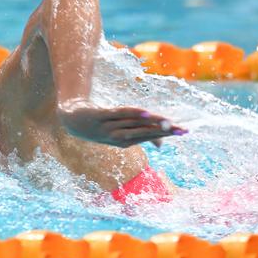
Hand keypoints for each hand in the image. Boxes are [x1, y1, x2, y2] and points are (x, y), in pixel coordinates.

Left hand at [57, 99, 186, 147]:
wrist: (72, 120)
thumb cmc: (101, 126)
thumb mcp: (120, 133)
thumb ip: (141, 136)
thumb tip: (161, 145)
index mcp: (126, 141)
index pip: (150, 136)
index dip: (167, 134)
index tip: (185, 132)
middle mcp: (118, 137)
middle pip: (144, 132)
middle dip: (164, 131)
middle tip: (182, 130)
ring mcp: (108, 127)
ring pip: (134, 124)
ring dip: (152, 123)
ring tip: (168, 121)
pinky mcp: (99, 116)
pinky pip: (118, 114)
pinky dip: (132, 114)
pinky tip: (145, 113)